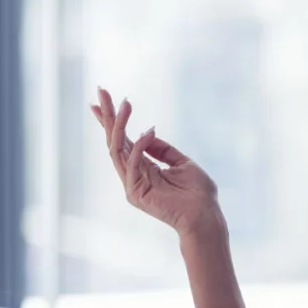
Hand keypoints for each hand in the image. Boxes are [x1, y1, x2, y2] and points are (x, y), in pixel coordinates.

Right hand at [92, 87, 224, 237]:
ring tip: (123, 104)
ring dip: (119, 125)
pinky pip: (133, 164)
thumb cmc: (198, 193)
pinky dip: (140, 146)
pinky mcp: (136, 193)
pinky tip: (148, 131)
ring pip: (117, 150)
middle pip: (114, 141)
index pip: (122, 140)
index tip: (102, 98)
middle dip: (107, 116)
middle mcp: (133, 174)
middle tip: (101, 91)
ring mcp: (132, 184)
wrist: (205, 216)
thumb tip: (147, 132)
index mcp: (143, 167)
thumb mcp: (182, 163)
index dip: (111, 120)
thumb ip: (163, 150)